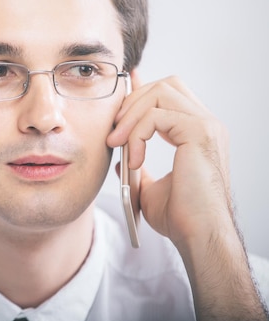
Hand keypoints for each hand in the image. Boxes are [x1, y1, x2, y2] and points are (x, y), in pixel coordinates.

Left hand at [107, 72, 268, 320]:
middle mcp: (205, 124)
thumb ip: (138, 168)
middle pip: (165, 84)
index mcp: (197, 132)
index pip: (169, 93)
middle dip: (133, 102)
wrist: (198, 236)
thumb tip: (118, 160)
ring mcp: (205, 126)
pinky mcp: (199, 132)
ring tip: (118, 144)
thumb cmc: (180, 217)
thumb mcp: (149, 188)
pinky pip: (156, 115)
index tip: (121, 93)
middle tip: (114, 133)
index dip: (142, 89)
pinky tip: (135, 159)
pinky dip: (137, 134)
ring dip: (131, 116)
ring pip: (160, 93)